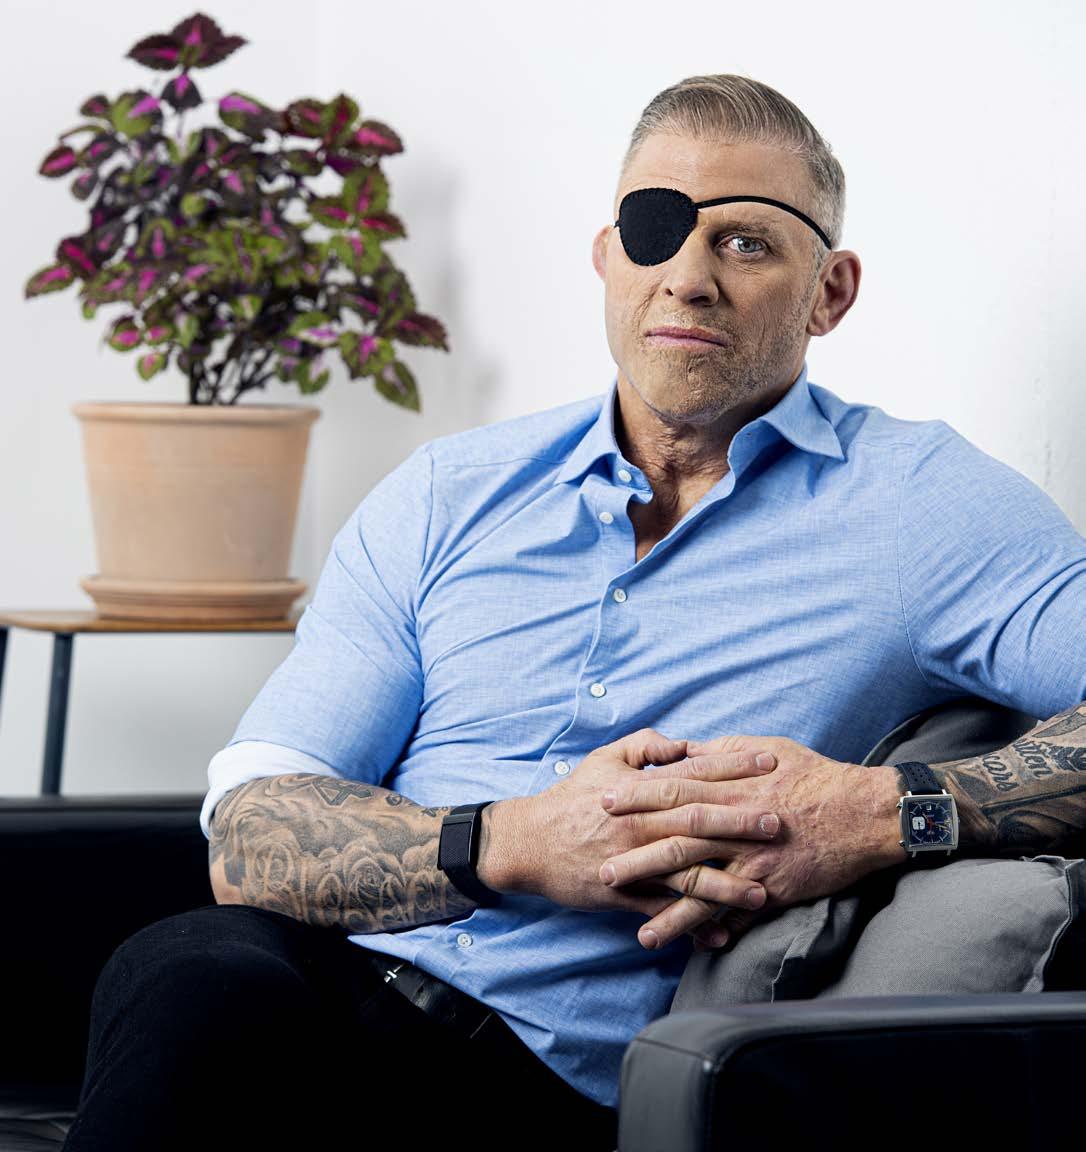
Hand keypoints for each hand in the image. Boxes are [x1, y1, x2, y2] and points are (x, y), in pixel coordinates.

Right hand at [495, 727, 781, 946]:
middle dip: (742, 822)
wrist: (531, 841)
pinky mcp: (624, 894)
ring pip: (688, 874)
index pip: (696, 773)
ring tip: (765, 891)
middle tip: (780, 823)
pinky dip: (693, 926)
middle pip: (699, 821)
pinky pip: (664, 913)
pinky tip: (722, 936)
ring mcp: (635, 862)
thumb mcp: (605, 759)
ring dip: (728, 885)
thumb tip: (684, 743)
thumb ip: (646, 747)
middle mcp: (642, 825)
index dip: (734, 766)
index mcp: (641, 791)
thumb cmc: (572, 798)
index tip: (770, 762)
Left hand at [597, 734, 906, 948]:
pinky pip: (729, 911)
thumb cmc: (813, 775)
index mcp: (731, 784)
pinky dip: (701, 927)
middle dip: (635, 850)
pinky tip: (676, 941)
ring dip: (660, 898)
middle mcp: (736, 821)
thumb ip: (721, 752)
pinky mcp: (768, 886)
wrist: (862, 813)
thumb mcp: (764, 748)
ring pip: (697, 878)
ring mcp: (751, 857)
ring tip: (628, 913)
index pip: (673, 788)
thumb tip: (685, 750)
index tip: (603, 801)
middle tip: (599, 863)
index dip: (636, 795)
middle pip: (675, 836)